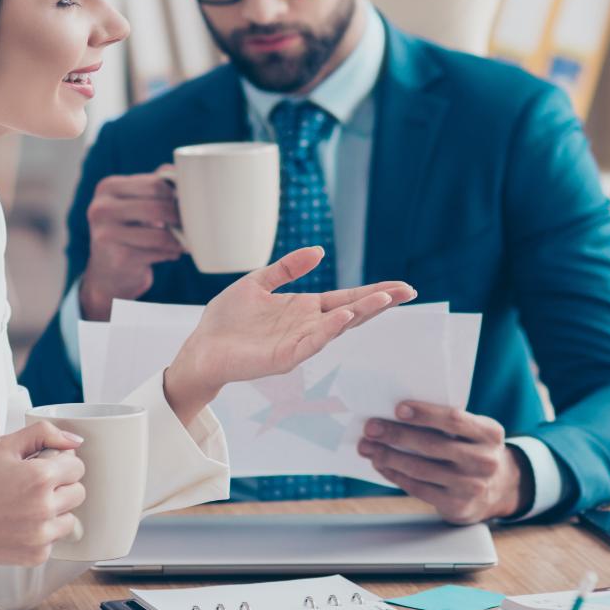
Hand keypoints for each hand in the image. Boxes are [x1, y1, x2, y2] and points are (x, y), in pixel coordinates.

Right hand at [0, 422, 86, 569]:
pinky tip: (20, 525)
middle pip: (79, 492)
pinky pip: (55, 540)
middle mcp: (45, 507)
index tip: (42, 469)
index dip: (59, 465)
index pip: (78, 466)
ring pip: (71, 518)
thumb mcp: (4, 446)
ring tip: (26, 507)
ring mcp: (42, 535)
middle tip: (33, 488)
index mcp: (40, 477)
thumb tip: (75, 441)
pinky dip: (42, 533)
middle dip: (61, 487)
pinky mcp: (37, 555)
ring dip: (55, 512)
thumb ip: (43, 434)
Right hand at [80, 170, 183, 320]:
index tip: (187, 205)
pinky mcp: (118, 258)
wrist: (108, 273)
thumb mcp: (135, 203)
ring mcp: (106, 234)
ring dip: (178, 239)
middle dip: (179, 218)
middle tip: (189, 225)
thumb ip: (155, 186)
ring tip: (183, 241)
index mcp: (108, 187)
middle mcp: (101, 208)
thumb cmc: (129, 231)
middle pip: (158, 207)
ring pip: (160, 234)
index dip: (176, 195)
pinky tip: (171, 253)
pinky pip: (158, 252)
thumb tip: (181, 172)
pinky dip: (172, 253)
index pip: (155, 184)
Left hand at [161, 247, 415, 421]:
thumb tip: (319, 251)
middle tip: (408, 291)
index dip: (374, 292)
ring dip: (361, 313)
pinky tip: (344, 318)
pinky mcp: (283, 358)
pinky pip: (311, 344)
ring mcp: (299, 343)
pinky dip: (329, 331)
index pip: (348, 298)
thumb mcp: (259, 282)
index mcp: (305, 309)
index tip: (401, 286)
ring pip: (337, 328)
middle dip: (380, 302)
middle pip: (353, 312)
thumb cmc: (228, 319)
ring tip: (383, 299)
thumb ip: (287, 267)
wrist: (202, 347)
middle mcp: (308, 326)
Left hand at [358, 402, 528, 523]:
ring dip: (388, 456)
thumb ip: (449, 424)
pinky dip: (395, 475)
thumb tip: (397, 415)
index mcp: (490, 433)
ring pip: (421, 468)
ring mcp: (471, 486)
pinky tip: (381, 465)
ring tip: (368, 447)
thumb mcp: (474, 433)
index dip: (425, 414)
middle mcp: (485, 460)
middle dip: (396, 434)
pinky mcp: (457, 505)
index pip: (454, 419)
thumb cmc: (473, 451)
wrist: (498, 490)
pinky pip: (418, 488)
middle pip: (432, 444)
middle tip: (371, 427)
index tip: (398, 408)